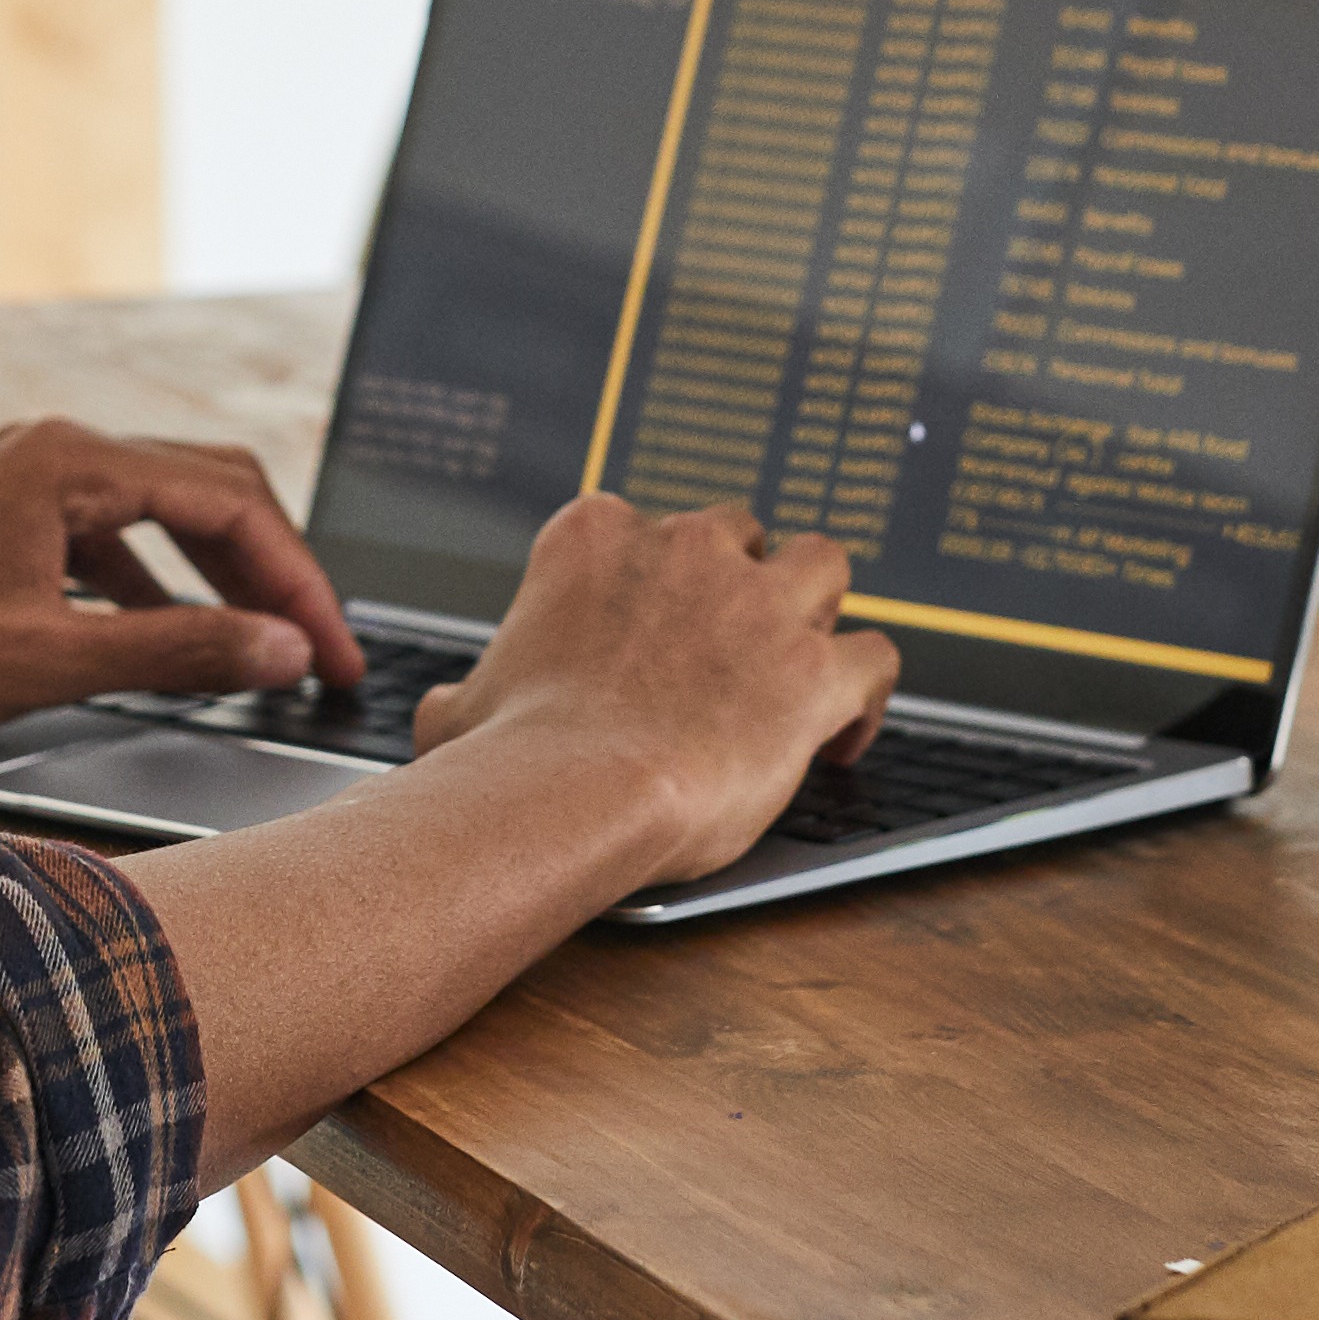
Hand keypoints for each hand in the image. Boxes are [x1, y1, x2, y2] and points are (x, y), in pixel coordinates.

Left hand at [0, 420, 371, 742]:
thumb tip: (283, 649)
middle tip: (323, 648)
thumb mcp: (44, 661)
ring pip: (161, 511)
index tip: (335, 652)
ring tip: (265, 647)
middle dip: (275, 569)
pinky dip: (156, 585)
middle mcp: (51, 447)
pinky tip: (172, 642)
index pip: (228, 503)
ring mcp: (24, 474)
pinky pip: (108, 535)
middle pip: (208, 489)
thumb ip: (177, 651)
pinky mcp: (1, 512)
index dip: (298, 582)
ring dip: (219, 577)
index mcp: (68, 462)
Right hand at [406, 492, 902, 880]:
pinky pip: (875, 659)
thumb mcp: (459, 711)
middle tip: (730, 642)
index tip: (656, 626)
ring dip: (817, 607)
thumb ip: (465, 695)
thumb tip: (443, 714)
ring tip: (806, 658)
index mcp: (595, 538)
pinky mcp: (815, 669)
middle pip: (739, 533)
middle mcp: (685, 549)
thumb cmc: (510, 757)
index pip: (641, 526)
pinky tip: (846, 734)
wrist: (573, 793)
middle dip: (740, 578)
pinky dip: (868, 695)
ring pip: (823, 565)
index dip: (657, 579)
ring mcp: (759, 603)